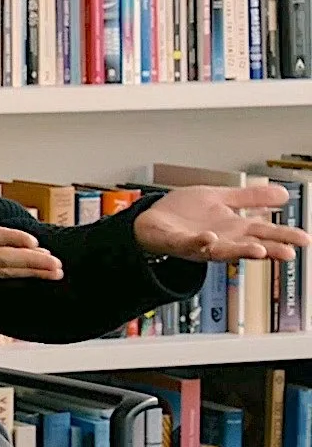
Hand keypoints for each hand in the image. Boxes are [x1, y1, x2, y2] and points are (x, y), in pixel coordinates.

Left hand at [133, 184, 311, 261]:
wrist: (150, 220)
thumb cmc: (185, 213)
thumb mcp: (222, 199)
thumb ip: (250, 199)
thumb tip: (283, 194)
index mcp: (233, 228)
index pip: (264, 232)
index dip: (284, 236)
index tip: (304, 239)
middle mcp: (221, 239)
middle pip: (249, 244)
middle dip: (269, 249)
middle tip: (288, 252)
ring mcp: (200, 243)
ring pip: (224, 250)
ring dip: (240, 250)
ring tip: (258, 249)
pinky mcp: (179, 242)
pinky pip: (190, 244)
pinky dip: (200, 242)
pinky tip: (209, 237)